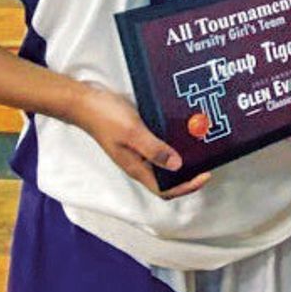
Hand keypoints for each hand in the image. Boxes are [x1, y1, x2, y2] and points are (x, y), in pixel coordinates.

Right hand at [67, 82, 209, 198]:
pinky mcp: (138, 137)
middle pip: (167, 180)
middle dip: (188, 175)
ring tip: (199, 147)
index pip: (165, 190)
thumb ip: (154, 149)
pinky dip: (173, 144)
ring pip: (164, 163)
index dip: (186, 187)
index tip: (204, 174)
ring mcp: (138, 151)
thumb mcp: (132, 132)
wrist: (85, 101)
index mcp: (137, 168)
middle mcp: (139, 163)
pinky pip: (159, 146)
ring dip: (182, 159)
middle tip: (206, 161)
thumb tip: (177, 165)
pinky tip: (182, 132)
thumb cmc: (104, 117)